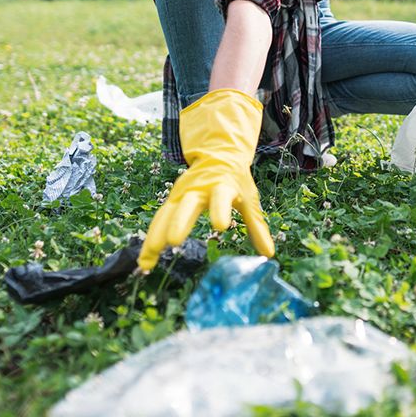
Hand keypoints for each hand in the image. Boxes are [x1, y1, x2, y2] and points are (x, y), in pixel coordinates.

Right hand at [138, 89, 273, 269]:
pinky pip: (159, 220)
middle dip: (179, 222)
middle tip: (173, 242)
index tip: (221, 226)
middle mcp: (198, 188)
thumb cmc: (236, 181)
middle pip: (186, 205)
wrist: (218, 155)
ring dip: (156, 237)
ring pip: (166, 215)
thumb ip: (257, 227)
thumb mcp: (250, 200)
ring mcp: (181, 193)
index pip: (221, 196)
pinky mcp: (172, 200)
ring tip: (149, 261)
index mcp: (222, 185)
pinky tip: (147, 260)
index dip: (221, 209)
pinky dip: (152, 239)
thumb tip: (269, 254)